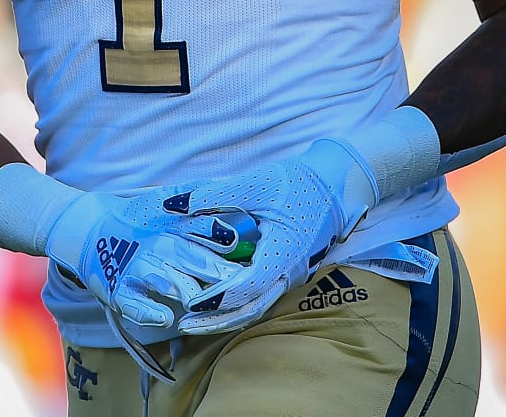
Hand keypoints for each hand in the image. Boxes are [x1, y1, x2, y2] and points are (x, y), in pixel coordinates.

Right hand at [43, 190, 246, 329]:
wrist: (89, 229)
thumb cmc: (137, 217)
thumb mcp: (164, 200)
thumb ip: (195, 196)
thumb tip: (230, 187)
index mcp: (171, 224)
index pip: (201, 227)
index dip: (222, 236)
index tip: (244, 243)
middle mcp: (156, 245)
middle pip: (189, 256)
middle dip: (214, 268)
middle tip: (239, 280)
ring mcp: (137, 268)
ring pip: (166, 280)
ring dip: (186, 290)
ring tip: (203, 301)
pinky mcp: (119, 290)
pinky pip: (134, 304)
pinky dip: (149, 311)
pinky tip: (165, 317)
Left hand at [164, 139, 376, 335]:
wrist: (334, 183)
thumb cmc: (297, 181)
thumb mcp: (253, 183)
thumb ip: (211, 195)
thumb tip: (171, 204)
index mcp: (283, 252)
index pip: (248, 286)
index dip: (219, 297)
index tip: (192, 302)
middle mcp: (289, 271)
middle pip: (252, 308)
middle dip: (218, 320)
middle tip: (184, 325)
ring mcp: (291, 275)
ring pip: (257, 307)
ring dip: (227, 316)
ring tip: (194, 322)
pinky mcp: (288, 272)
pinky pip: (262, 297)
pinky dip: (238, 304)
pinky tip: (215, 302)